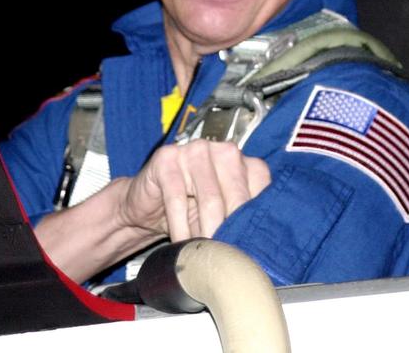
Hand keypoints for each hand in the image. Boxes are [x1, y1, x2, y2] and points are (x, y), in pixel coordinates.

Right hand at [119, 140, 270, 241]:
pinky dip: (180, 226)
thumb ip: (239, 221)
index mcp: (244, 162)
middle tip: (228, 259)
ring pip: (210, 200)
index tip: (250, 249)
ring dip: (207, 233)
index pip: (262, 190)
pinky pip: (178, 199)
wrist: (147, 205)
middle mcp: (224, 151)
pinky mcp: (168, 158)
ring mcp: (196, 150)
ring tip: (205, 255)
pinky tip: (180, 243)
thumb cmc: (189, 210)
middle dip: (231, 232)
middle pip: (237, 197)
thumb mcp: (219, 216)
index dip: (255, 222)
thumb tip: (257, 248)